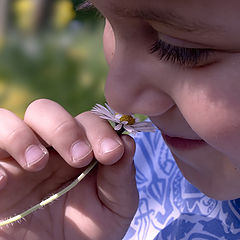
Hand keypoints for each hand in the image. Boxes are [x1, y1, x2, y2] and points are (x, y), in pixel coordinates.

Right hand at [0, 99, 137, 239]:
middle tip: (80, 157)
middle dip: (64, 129)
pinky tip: (3, 184)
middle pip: (45, 111)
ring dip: (23, 136)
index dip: (100, 130)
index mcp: (77, 148)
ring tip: (38, 164)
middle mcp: (46, 146)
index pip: (86, 121)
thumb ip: (121, 177)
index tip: (111, 152)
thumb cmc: (88, 230)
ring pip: (7, 120)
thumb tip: (127, 142)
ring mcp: (16, 158)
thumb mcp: (114, 206)